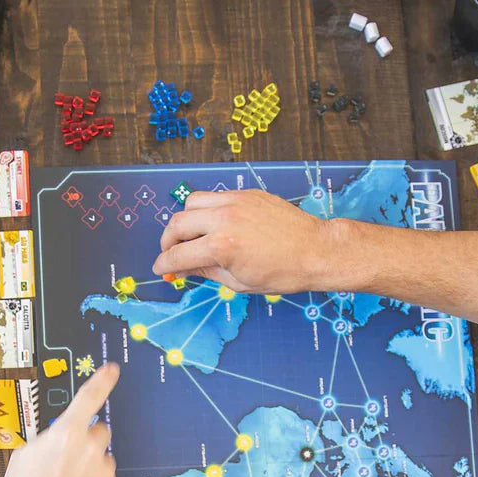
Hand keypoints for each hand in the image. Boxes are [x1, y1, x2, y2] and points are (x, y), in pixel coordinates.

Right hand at [0, 363, 123, 476]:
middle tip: (68, 465)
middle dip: (87, 443)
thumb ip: (49, 440)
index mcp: (67, 433)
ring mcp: (106, 473)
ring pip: (102, 464)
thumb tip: (60, 438)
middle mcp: (92, 448)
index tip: (112, 369)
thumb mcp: (24, 457)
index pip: (90, 397)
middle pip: (99, 433)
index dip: (102, 380)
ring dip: (91, 472)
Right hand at [152, 189, 333, 293]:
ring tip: (192, 236)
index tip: (161, 269)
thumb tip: (184, 268)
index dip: (164, 264)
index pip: (177, 255)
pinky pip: (215, 196)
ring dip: (185, 220)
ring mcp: (236, 202)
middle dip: (168, 241)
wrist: (316, 251)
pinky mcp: (247, 194)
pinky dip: (208, 210)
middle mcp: (224, 219)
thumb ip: (206, 272)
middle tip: (172, 253)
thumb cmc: (284, 272)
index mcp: (221, 247)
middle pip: (176, 224)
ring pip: (192, 202)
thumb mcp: (239, 282)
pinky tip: (215, 224)